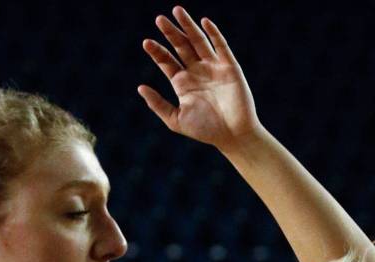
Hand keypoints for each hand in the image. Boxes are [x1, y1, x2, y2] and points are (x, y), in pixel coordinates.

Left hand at [138, 7, 259, 151]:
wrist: (234, 136)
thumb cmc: (206, 131)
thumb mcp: (176, 120)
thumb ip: (158, 104)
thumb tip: (140, 87)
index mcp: (183, 83)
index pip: (167, 61)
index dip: (157, 51)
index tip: (146, 43)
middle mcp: (197, 72)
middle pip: (181, 46)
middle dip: (170, 33)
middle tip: (159, 19)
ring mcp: (213, 67)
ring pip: (198, 41)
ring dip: (188, 26)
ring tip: (177, 11)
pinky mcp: (229, 67)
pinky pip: (221, 46)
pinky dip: (213, 33)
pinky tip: (204, 22)